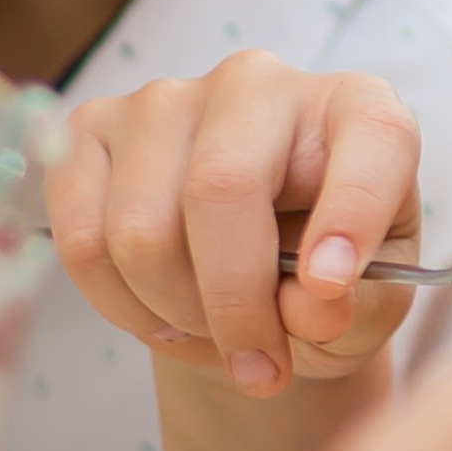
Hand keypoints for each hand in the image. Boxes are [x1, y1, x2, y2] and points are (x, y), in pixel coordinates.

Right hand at [49, 55, 421, 400]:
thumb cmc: (322, 274)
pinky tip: (159, 313)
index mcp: (357, 109)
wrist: (248, 269)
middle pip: (220, 187)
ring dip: (175, 313)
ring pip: (141, 229)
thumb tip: (309, 304)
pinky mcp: (91, 131)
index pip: (370, 136)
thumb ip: (358, 308)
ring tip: (210, 332)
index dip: (352, 210)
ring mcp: (165, 100)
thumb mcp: (369, 304)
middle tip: (260, 366)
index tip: (330, 288)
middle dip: (233, 302)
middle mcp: (259, 84)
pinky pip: (81, 240)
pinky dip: (119, 305)